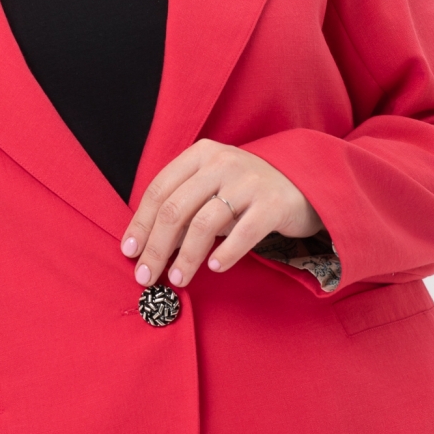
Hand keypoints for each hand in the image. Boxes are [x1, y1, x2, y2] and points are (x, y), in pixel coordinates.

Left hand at [121, 139, 321, 287]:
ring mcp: (248, 181)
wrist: (303, 182)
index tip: (129, 252)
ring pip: (205, 223)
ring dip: (186, 256)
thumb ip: (183, 209)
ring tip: (178, 279)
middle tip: (146, 276)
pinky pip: (244, 232)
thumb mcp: (211, 188)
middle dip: (156, 247)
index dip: (141, 223)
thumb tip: (148, 247)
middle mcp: (221, 163)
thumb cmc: (247, 191)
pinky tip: (215, 267)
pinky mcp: (273, 203)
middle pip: (175, 209)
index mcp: (200, 154)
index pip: (158, 189)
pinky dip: (226, 253)